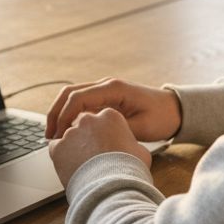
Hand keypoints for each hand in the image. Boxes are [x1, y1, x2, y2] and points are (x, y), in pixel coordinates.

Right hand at [46, 78, 181, 140]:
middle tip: (49, 136)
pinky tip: (67, 133)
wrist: (175, 110)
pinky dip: (70, 116)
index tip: (58, 135)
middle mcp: (106, 85)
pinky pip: (81, 105)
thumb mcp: (142, 128)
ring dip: (60, 114)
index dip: (64, 116)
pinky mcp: (105, 99)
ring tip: (53, 136)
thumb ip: (116, 130)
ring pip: (72, 97)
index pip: (78, 97)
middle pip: (69, 93)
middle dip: (55, 113)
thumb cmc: (162, 117)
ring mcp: (104, 91)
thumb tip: (92, 138)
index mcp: (114, 89)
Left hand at [49, 108, 151, 187]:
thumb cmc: (129, 171)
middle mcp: (88, 120)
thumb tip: (132, 148)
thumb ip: (131, 145)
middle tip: (93, 158)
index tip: (107, 148)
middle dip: (88, 140)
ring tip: (84, 168)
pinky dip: (61, 157)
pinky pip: (56, 149)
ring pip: (70, 139)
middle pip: (85, 127)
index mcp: (110, 116)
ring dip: (74, 149)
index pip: (103, 122)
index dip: (105, 136)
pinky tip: (72, 168)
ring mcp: (71, 132)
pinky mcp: (57, 147)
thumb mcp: (141, 153)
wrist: (110, 188)